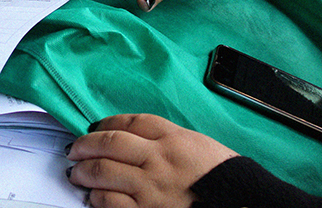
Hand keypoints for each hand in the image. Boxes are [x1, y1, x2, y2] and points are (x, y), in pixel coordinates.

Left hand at [67, 114, 237, 207]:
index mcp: (176, 139)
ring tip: (77, 173)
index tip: (96, 127)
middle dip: (85, 145)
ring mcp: (153, 188)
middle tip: (75, 148)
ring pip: (104, 171)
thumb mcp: (200, 148)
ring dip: (84, 171)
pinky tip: (93, 197)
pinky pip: (111, 202)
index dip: (106, 123)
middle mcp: (161, 160)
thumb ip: (168, 141)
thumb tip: (135, 140)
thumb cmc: (227, 182)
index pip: (131, 122)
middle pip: (110, 142)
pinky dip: (97, 198)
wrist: (246, 207)